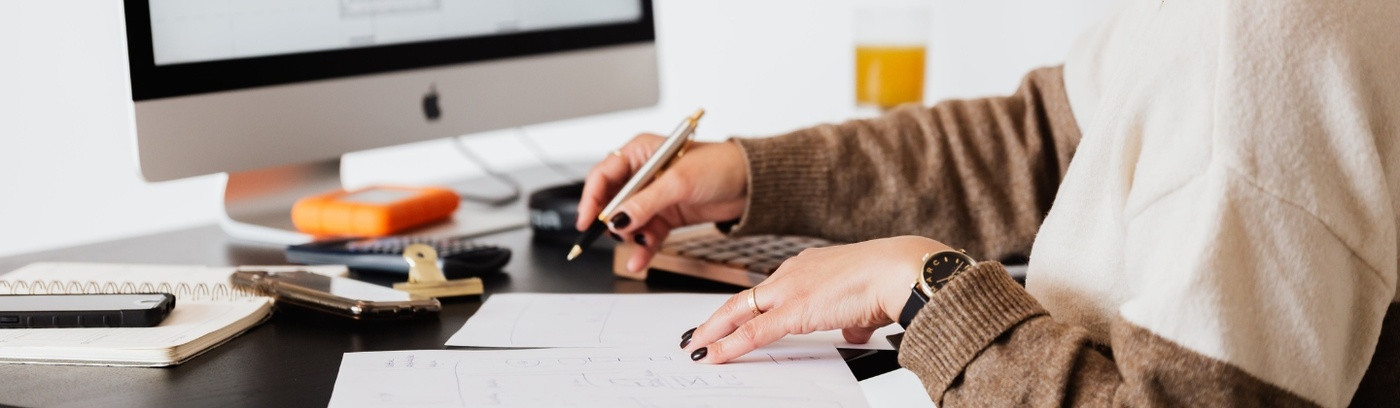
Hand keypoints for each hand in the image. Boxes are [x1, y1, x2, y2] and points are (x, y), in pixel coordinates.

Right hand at [577, 134, 748, 271]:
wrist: (751, 184)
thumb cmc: (720, 166)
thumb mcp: (679, 182)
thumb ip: (645, 202)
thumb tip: (617, 218)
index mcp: (640, 152)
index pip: (603, 175)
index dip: (591, 198)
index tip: (587, 221)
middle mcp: (643, 174)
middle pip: (612, 200)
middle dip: (612, 220)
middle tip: (617, 234)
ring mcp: (654, 197)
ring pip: (628, 221)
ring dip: (630, 237)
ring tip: (639, 244)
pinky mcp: (665, 216)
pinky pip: (646, 234)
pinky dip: (642, 248)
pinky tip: (639, 260)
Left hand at [681, 236, 950, 363]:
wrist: (899, 270)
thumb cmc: (889, 281)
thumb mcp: (864, 303)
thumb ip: (851, 318)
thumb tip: (852, 330)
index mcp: (810, 266)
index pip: (769, 289)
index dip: (748, 305)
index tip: (733, 316)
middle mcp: (794, 272)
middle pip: (745, 297)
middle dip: (718, 317)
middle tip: (697, 331)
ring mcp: (790, 290)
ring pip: (740, 311)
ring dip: (715, 330)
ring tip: (696, 346)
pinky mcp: (794, 311)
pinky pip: (753, 331)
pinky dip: (729, 344)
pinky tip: (713, 355)